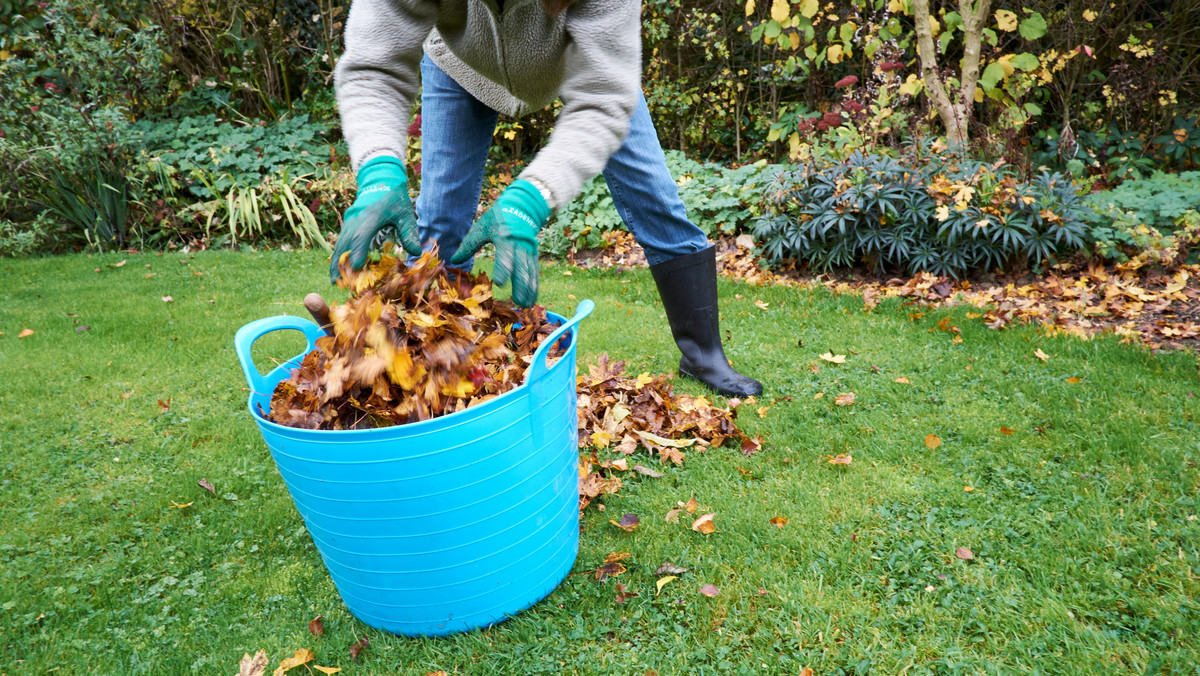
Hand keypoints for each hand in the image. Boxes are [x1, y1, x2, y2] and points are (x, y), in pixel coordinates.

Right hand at [330, 156, 421, 282]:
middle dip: (343, 263)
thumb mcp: (406, 213)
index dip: (359, 250)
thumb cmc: (395, 200)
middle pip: (346, 243)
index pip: (363, 234)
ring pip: (340, 244)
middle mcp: (356, 220)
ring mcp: (349, 223)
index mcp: (371, 215)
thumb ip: (409, 232)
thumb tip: (416, 253)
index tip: (358, 267)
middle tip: (341, 284)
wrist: (380, 183)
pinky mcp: (347, 227)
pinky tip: (337, 272)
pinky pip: (340, 244)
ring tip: (335, 282)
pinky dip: (338, 257)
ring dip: (337, 263)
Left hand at [450, 179, 551, 306]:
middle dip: (520, 285)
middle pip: (521, 267)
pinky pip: (535, 272)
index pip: (505, 255)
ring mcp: (528, 251)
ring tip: (525, 305)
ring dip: (529, 289)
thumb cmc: (498, 218)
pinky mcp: (533, 255)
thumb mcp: (482, 227)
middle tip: (517, 301)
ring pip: (530, 272)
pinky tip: (532, 299)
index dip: (503, 269)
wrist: (522, 208)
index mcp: (505, 237)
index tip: (500, 283)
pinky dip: (534, 286)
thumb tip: (453, 260)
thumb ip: (469, 244)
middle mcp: (519, 245)